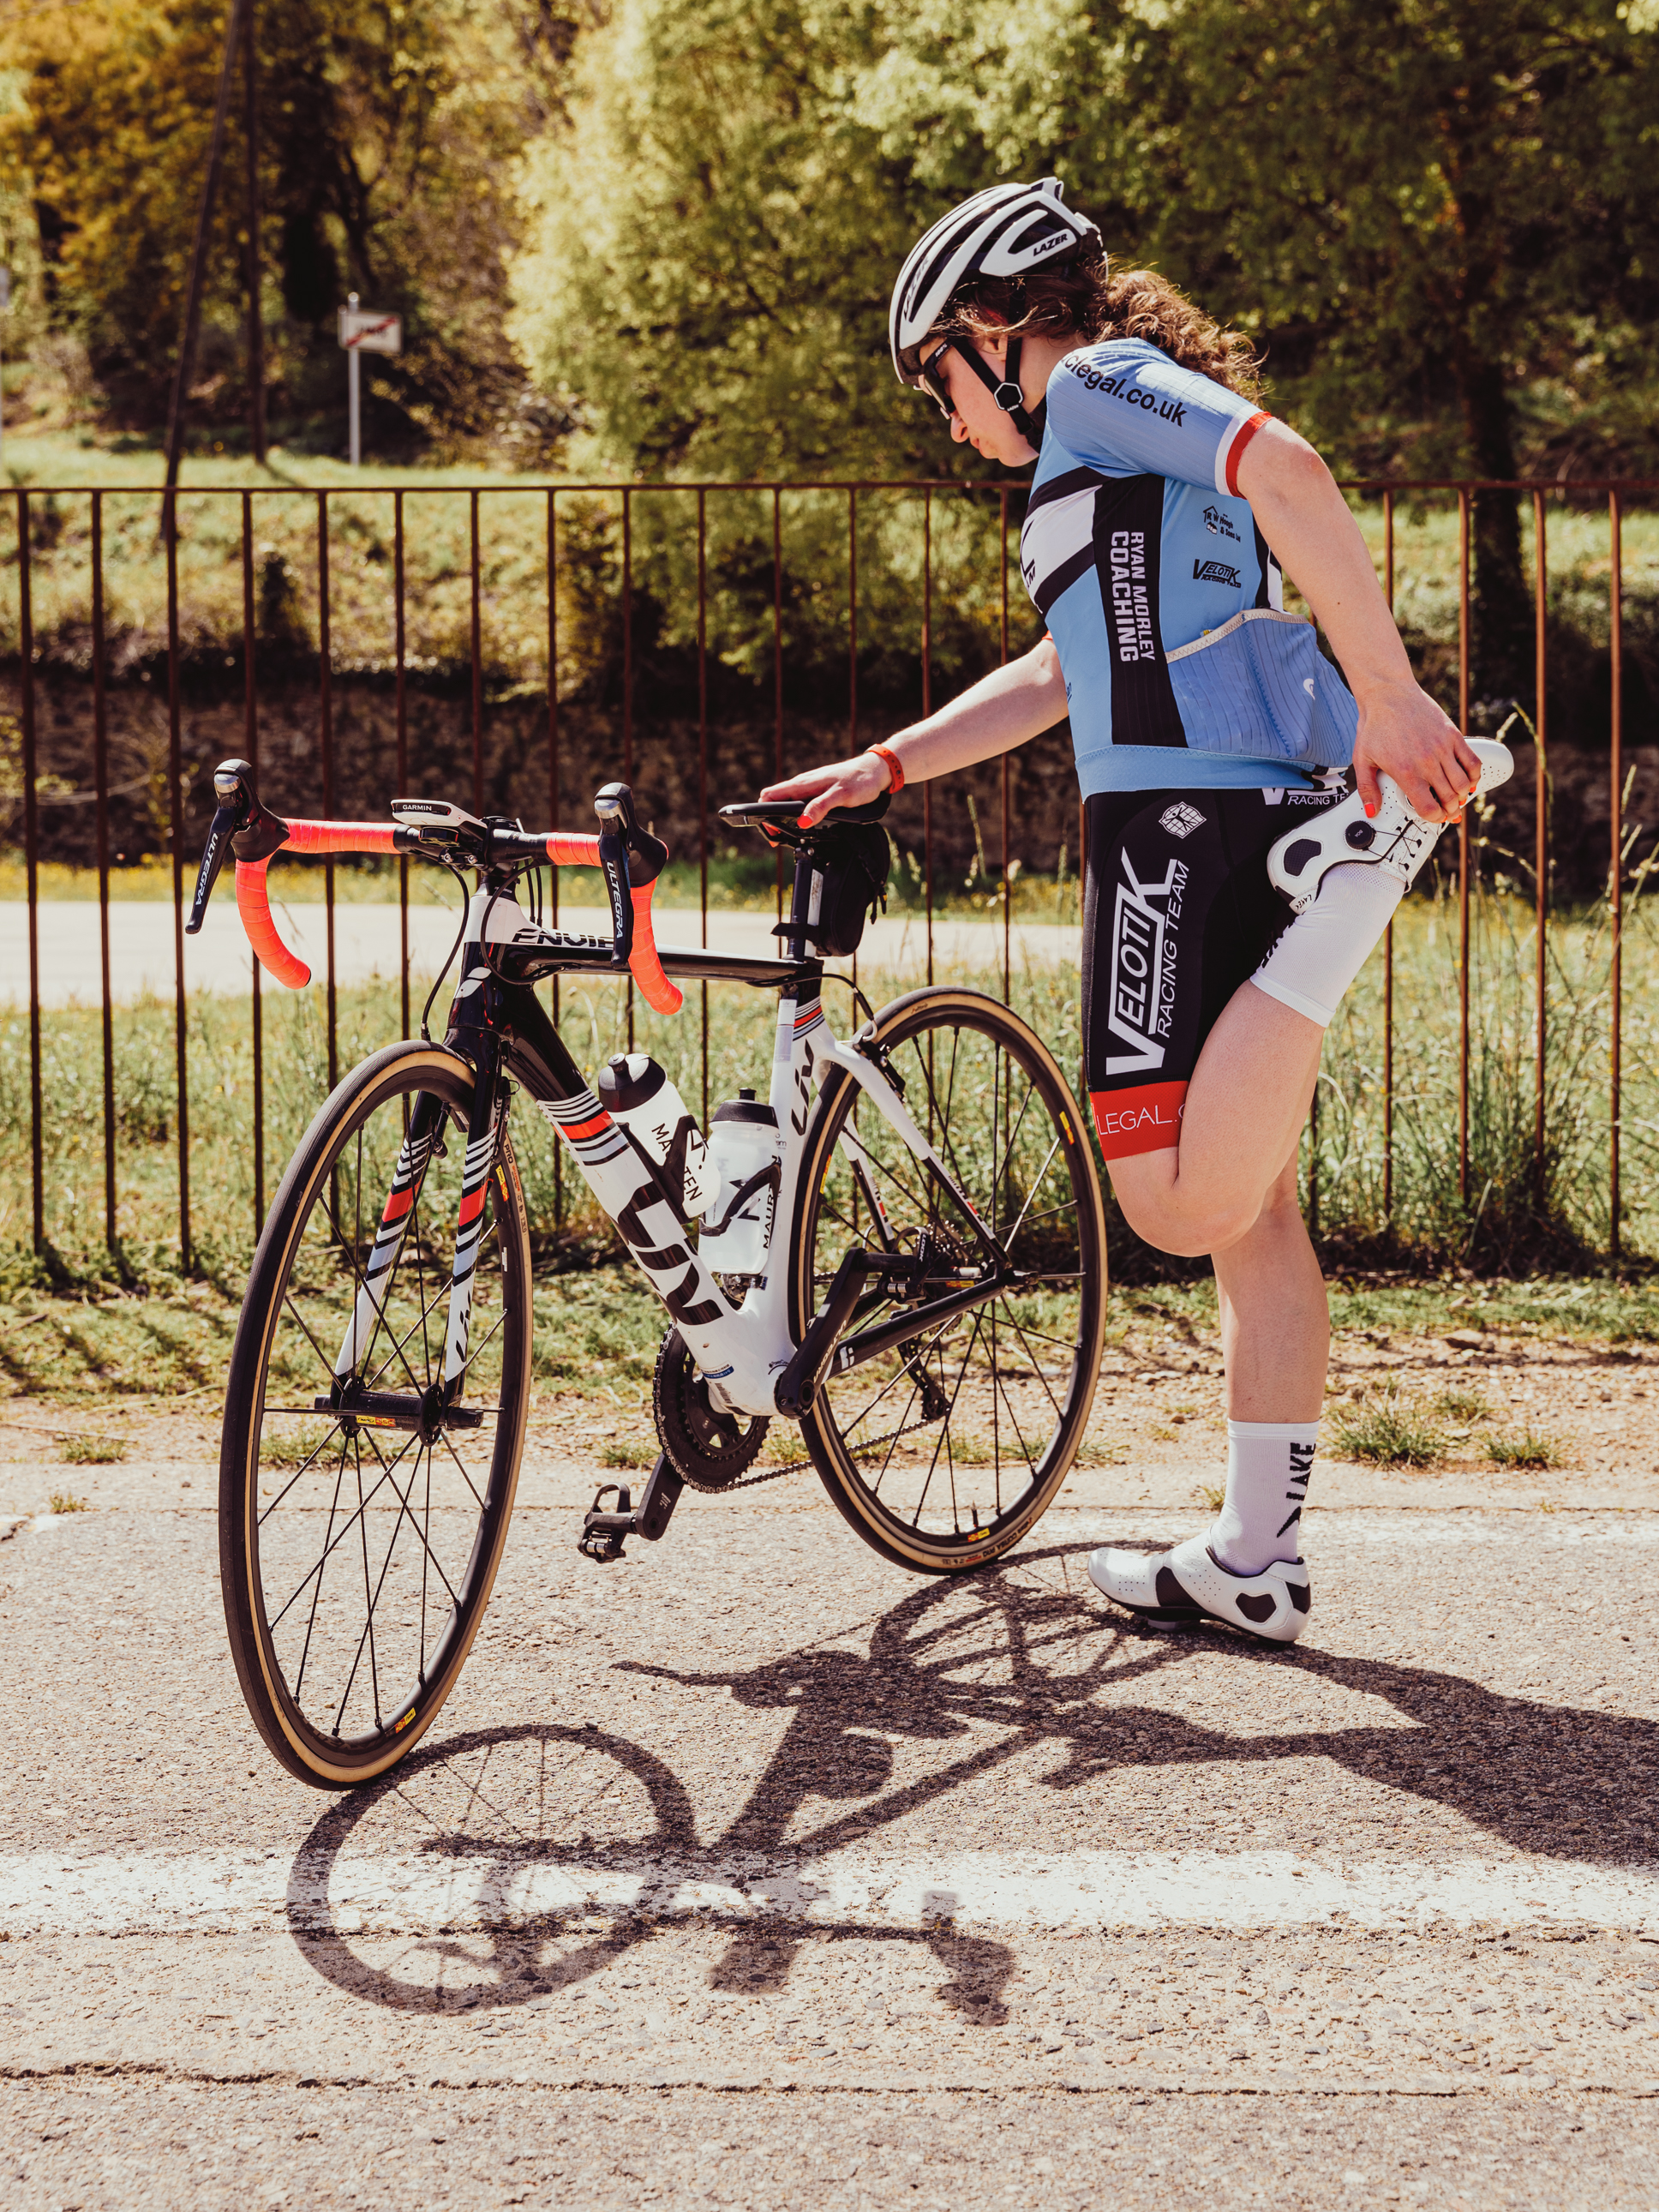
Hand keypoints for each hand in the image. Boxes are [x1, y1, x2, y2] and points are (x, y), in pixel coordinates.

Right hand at [759, 752, 889, 827]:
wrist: (875, 771)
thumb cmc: (860, 780)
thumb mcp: (840, 796)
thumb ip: (820, 807)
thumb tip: (802, 822)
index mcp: (803, 784)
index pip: (770, 795)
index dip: (763, 812)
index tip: (770, 829)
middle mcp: (803, 784)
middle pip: (775, 800)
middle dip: (771, 819)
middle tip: (778, 838)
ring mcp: (810, 788)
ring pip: (787, 802)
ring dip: (782, 818)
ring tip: (787, 834)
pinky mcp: (818, 792)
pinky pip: (799, 803)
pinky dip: (795, 815)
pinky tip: (803, 824)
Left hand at [1352, 681, 1482, 823]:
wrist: (1388, 694)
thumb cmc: (1375, 725)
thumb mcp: (1362, 760)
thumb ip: (1367, 789)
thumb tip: (1370, 810)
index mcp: (1405, 772)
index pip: (1429, 807)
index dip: (1434, 818)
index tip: (1434, 817)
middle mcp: (1427, 762)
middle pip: (1450, 798)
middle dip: (1450, 810)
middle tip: (1448, 811)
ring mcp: (1442, 748)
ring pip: (1463, 783)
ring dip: (1463, 796)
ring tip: (1457, 798)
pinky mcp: (1452, 735)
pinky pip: (1472, 761)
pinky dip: (1474, 775)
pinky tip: (1468, 780)